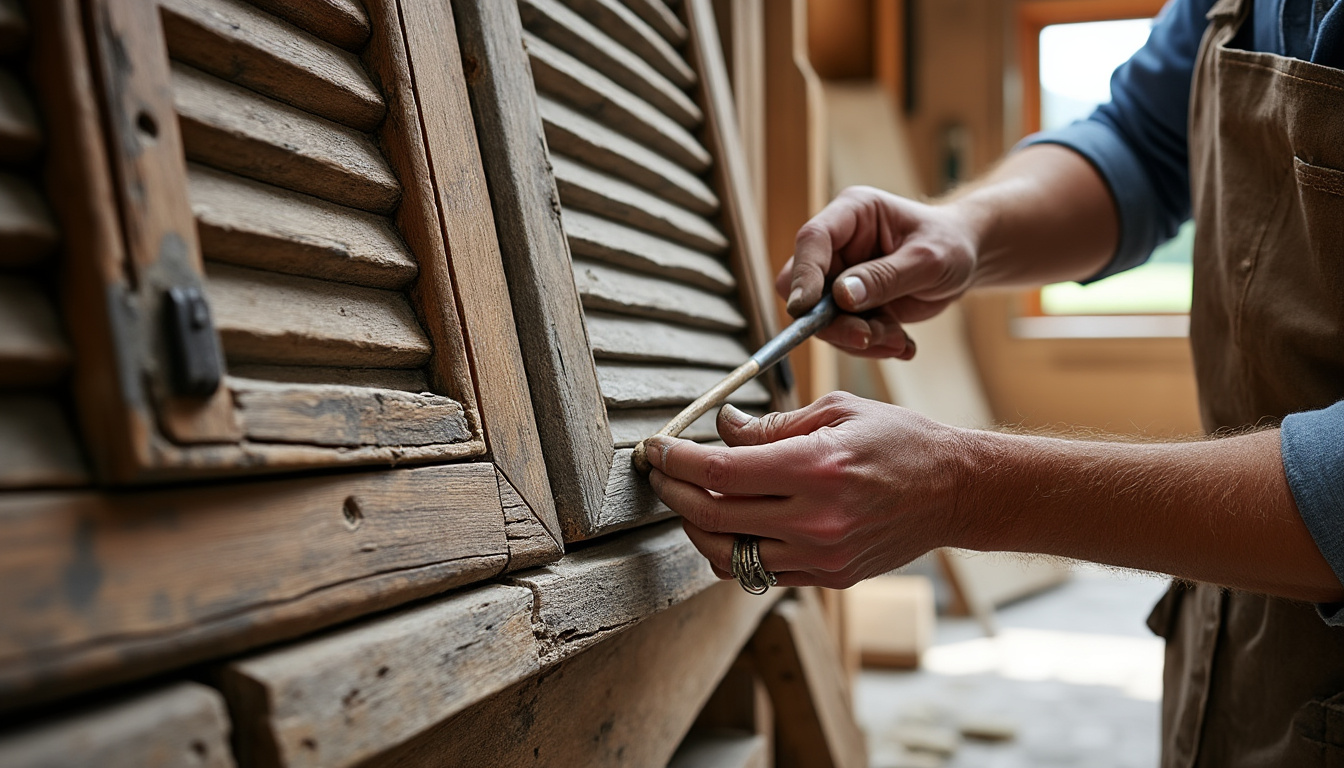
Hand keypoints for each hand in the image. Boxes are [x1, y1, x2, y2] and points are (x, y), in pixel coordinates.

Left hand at [645, 393, 972, 588]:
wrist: (954, 491)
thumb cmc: (898, 441)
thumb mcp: (835, 412)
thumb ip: (770, 425)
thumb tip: (719, 427)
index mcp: (814, 468)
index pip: (719, 471)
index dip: (675, 460)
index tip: (656, 449)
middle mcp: (814, 519)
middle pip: (711, 515)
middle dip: (672, 493)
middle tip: (660, 473)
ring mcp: (820, 556)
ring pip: (726, 555)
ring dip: (696, 527)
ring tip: (692, 499)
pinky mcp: (827, 577)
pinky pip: (759, 571)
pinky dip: (733, 548)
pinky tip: (731, 522)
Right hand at [781, 186, 980, 358]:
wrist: (966, 261)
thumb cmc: (950, 244)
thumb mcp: (927, 260)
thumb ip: (885, 277)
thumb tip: (842, 297)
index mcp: (852, 214)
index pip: (812, 240)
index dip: (803, 274)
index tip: (806, 310)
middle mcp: (838, 245)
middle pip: (806, 287)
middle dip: (834, 321)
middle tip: (867, 338)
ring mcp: (841, 276)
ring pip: (823, 319)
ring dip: (860, 339)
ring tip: (899, 342)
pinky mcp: (850, 305)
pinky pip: (844, 334)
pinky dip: (872, 345)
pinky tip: (902, 344)